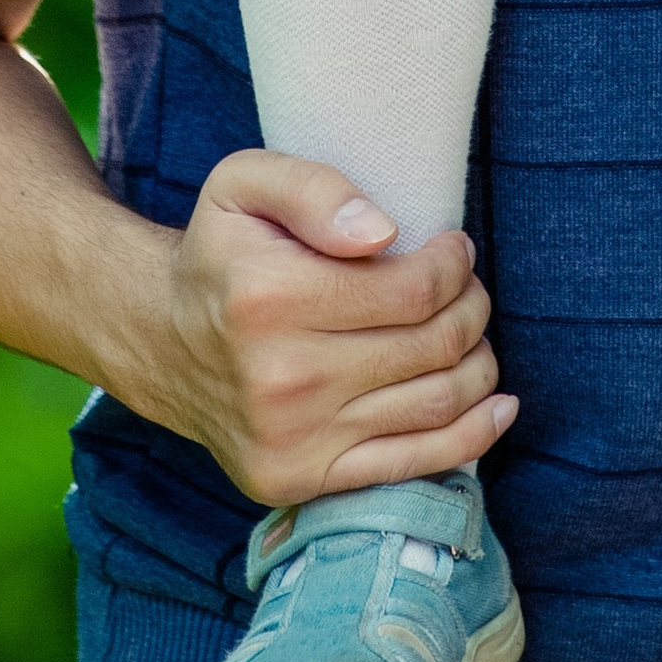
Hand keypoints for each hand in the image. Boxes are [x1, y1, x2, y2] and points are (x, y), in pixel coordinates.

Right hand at [136, 150, 515, 506]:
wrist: (164, 341)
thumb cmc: (223, 254)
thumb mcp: (245, 184)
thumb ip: (315, 190)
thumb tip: (383, 233)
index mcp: (268, 298)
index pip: (413, 290)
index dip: (453, 266)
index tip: (454, 249)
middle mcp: (280, 377)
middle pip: (432, 345)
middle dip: (471, 308)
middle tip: (468, 289)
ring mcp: (292, 438)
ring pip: (435, 402)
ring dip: (478, 363)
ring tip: (470, 334)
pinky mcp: (299, 478)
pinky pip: (412, 464)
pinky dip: (472, 435)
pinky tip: (497, 404)